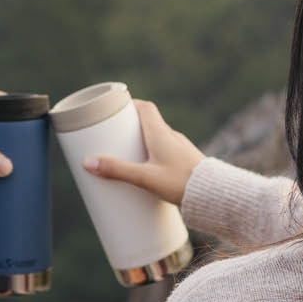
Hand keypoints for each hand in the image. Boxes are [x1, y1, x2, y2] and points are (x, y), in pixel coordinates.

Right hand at [83, 100, 203, 205]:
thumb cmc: (181, 183)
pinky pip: (168, 151)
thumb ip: (117, 170)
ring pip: (160, 137)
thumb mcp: (145, 178)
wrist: (215, 196)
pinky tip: (150, 169)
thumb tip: (87, 163)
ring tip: (129, 153)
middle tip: (116, 135)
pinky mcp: (187, 162)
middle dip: (132, 126)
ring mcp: (182, 149)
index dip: (130, 105)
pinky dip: (155, 154)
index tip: (116, 109)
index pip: (146, 107)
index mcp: (161, 133)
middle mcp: (173, 137)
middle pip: (150, 122)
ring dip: (144, 141)